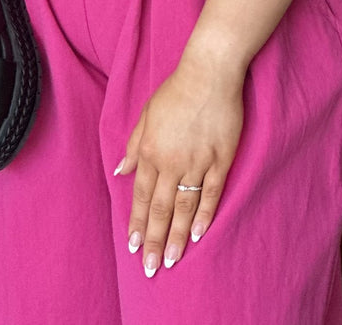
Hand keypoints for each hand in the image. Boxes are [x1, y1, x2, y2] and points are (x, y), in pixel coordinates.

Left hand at [115, 54, 243, 277]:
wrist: (209, 73)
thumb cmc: (176, 90)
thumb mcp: (146, 113)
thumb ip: (134, 145)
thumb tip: (121, 172)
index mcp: (150, 150)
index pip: (142, 196)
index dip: (138, 223)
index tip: (134, 246)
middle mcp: (171, 162)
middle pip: (161, 209)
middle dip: (154, 241)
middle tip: (150, 268)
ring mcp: (197, 163)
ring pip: (184, 208)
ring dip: (177, 237)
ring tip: (172, 261)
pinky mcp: (220, 160)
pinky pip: (211, 194)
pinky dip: (204, 216)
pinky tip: (198, 235)